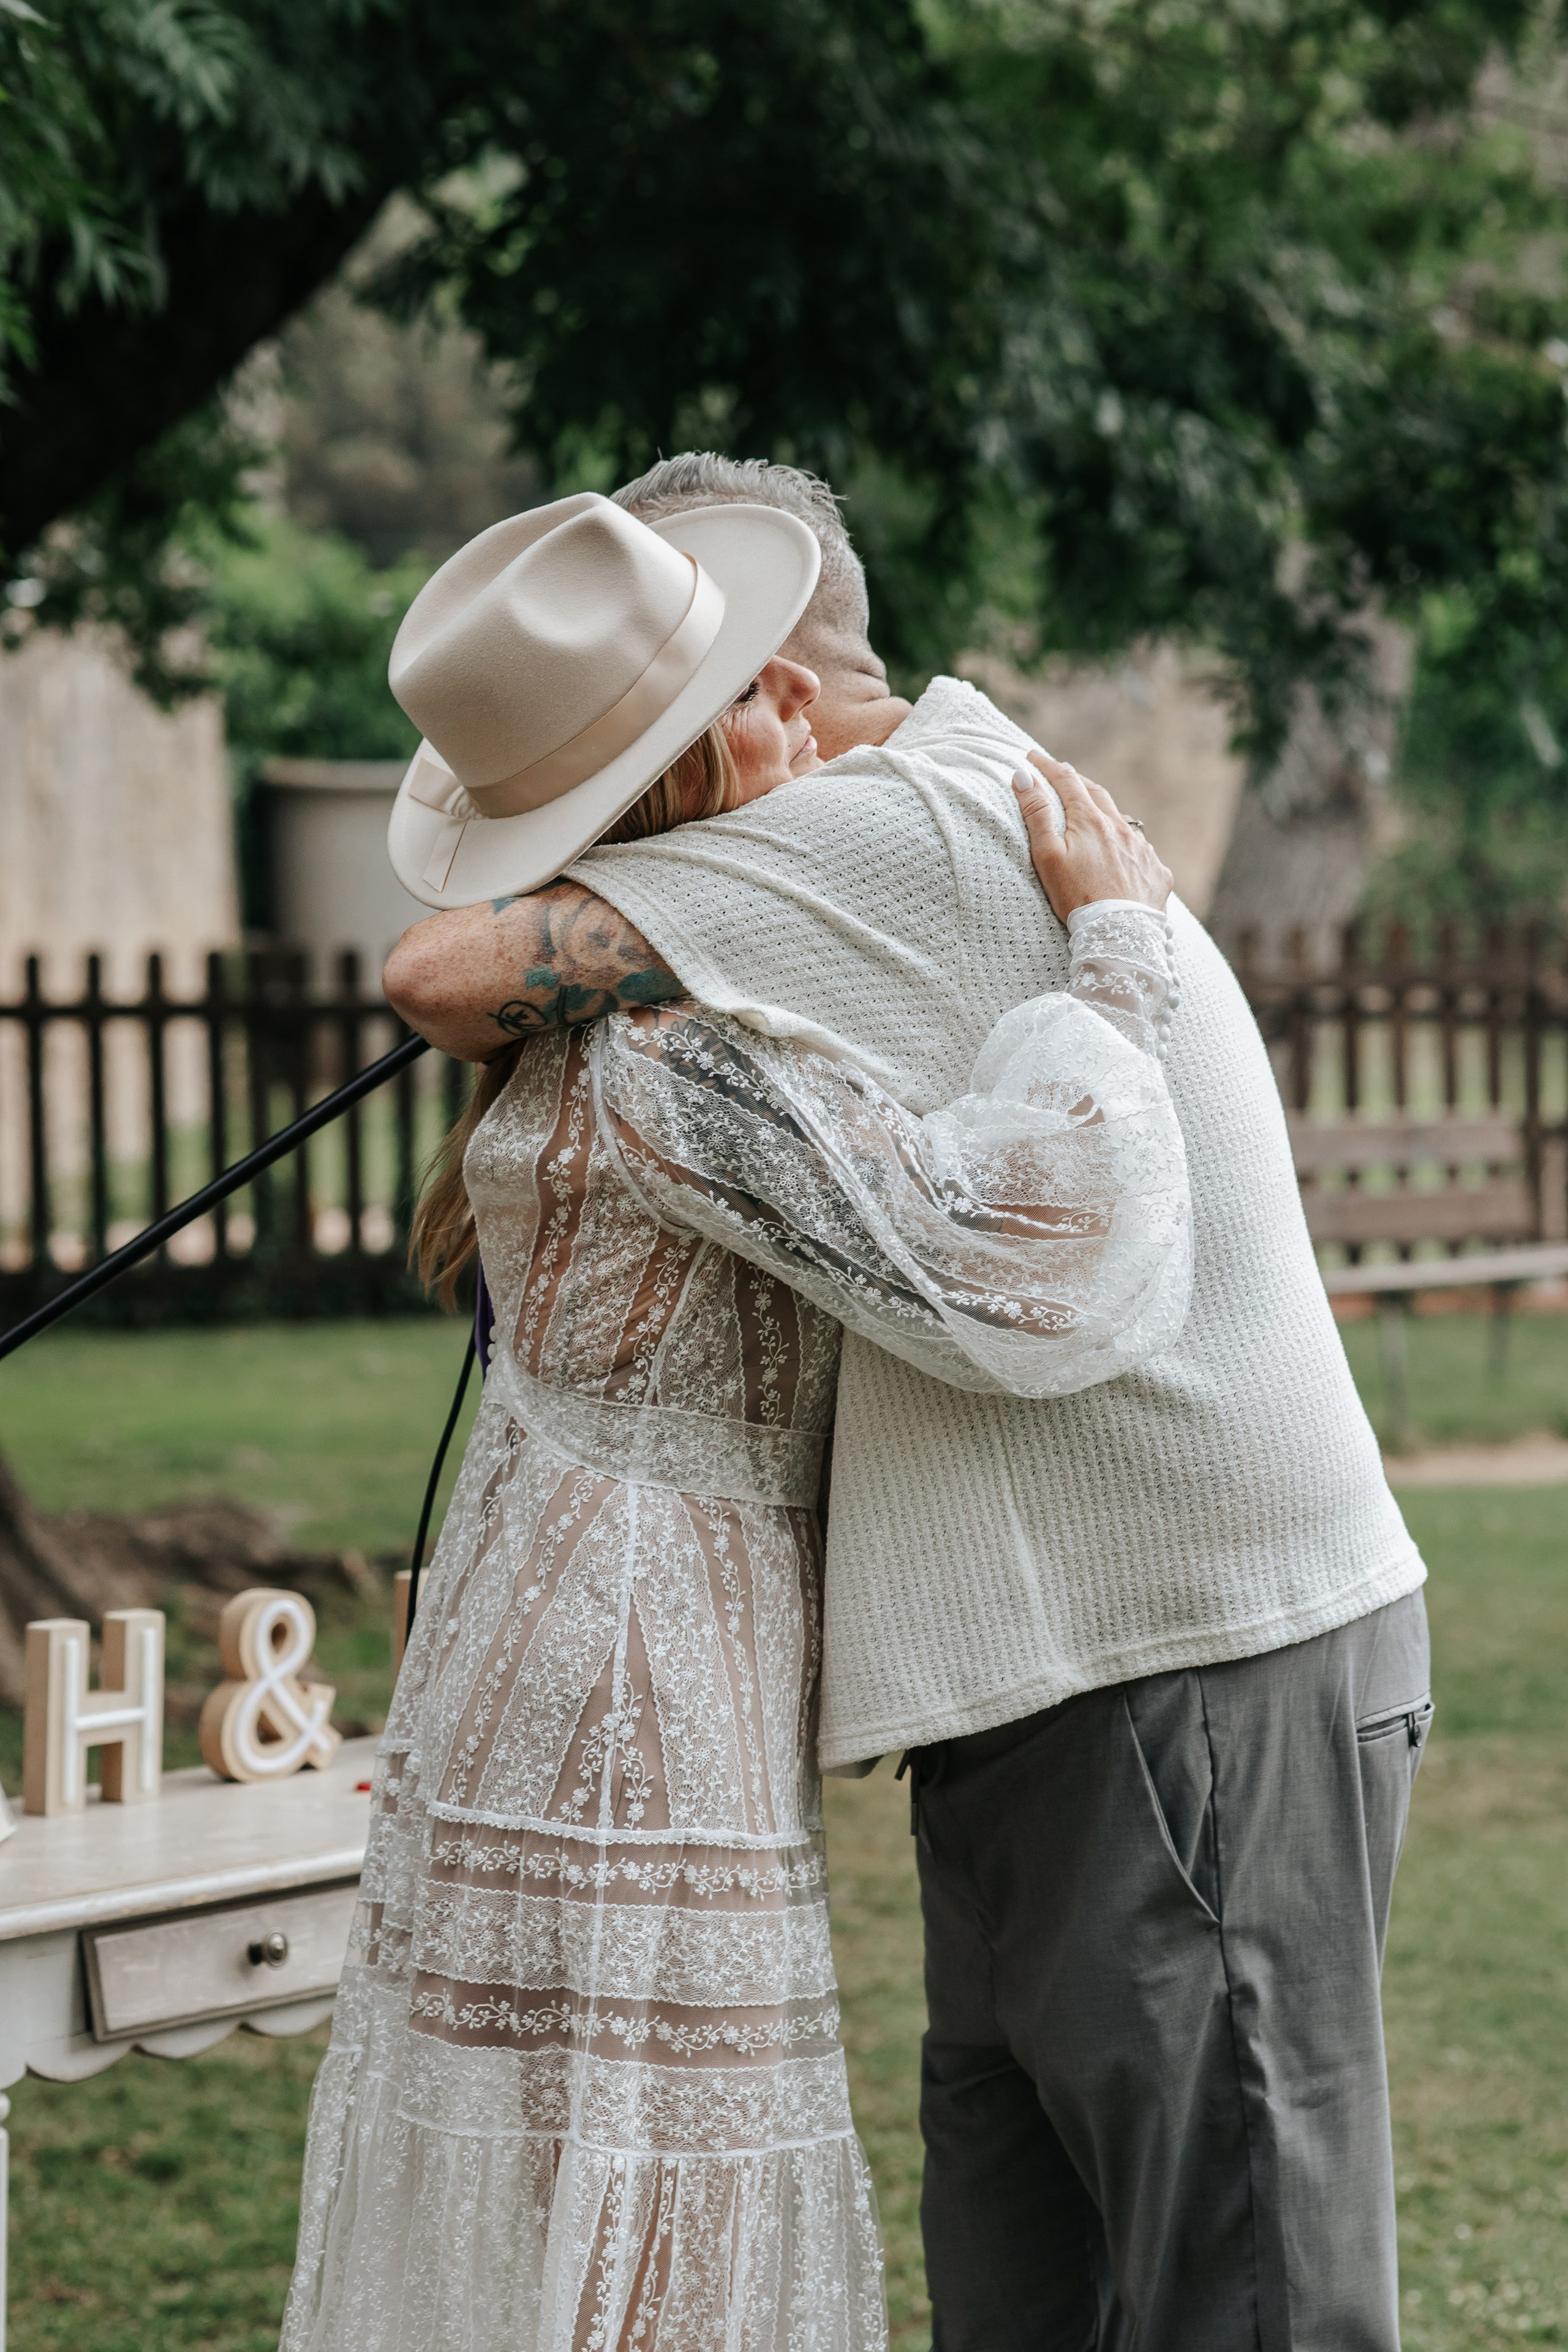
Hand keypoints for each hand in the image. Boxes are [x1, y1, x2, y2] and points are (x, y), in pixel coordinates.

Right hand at [1011, 750, 1171, 920]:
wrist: (1120, 936)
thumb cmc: (1077, 899)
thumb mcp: (1047, 856)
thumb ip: (1036, 814)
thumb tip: (1023, 776)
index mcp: (1091, 821)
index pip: (1067, 781)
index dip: (1047, 766)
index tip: (1032, 756)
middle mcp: (1121, 828)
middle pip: (1097, 794)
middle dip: (1077, 783)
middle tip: (1061, 778)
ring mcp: (1142, 850)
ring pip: (1121, 822)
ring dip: (1105, 815)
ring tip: (1092, 820)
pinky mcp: (1156, 873)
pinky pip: (1141, 852)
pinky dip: (1127, 848)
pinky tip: (1122, 859)